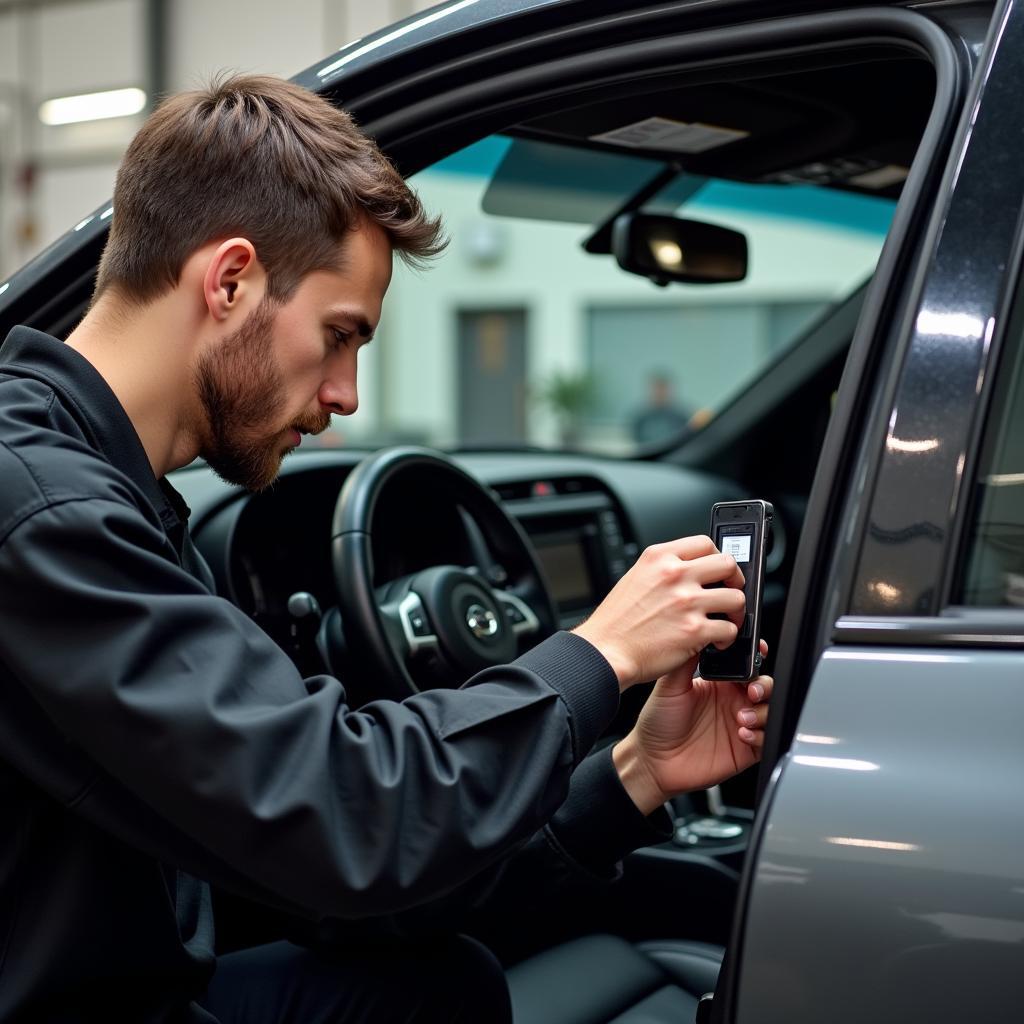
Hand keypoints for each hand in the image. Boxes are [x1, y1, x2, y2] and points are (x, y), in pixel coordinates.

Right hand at [572, 535, 744, 689]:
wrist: (605, 651)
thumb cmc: (616, 621)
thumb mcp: (635, 578)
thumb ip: (664, 570)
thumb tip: (694, 571)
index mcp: (659, 558)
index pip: (704, 542)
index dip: (717, 555)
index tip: (719, 569)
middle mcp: (674, 575)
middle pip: (727, 564)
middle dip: (735, 580)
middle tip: (730, 592)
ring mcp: (686, 602)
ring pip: (736, 598)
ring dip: (736, 612)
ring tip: (726, 621)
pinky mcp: (694, 630)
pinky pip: (730, 629)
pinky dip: (727, 638)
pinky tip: (716, 641)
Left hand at [612, 640, 773, 815]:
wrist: (653, 760)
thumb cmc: (658, 722)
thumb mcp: (670, 685)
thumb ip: (687, 660)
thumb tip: (698, 632)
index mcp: (720, 683)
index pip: (746, 666)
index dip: (756, 657)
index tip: (759, 652)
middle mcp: (733, 702)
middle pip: (765, 687)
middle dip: (764, 686)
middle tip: (751, 692)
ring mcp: (741, 725)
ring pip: (771, 712)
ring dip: (762, 712)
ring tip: (742, 718)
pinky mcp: (746, 750)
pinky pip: (767, 740)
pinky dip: (760, 735)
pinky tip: (742, 733)